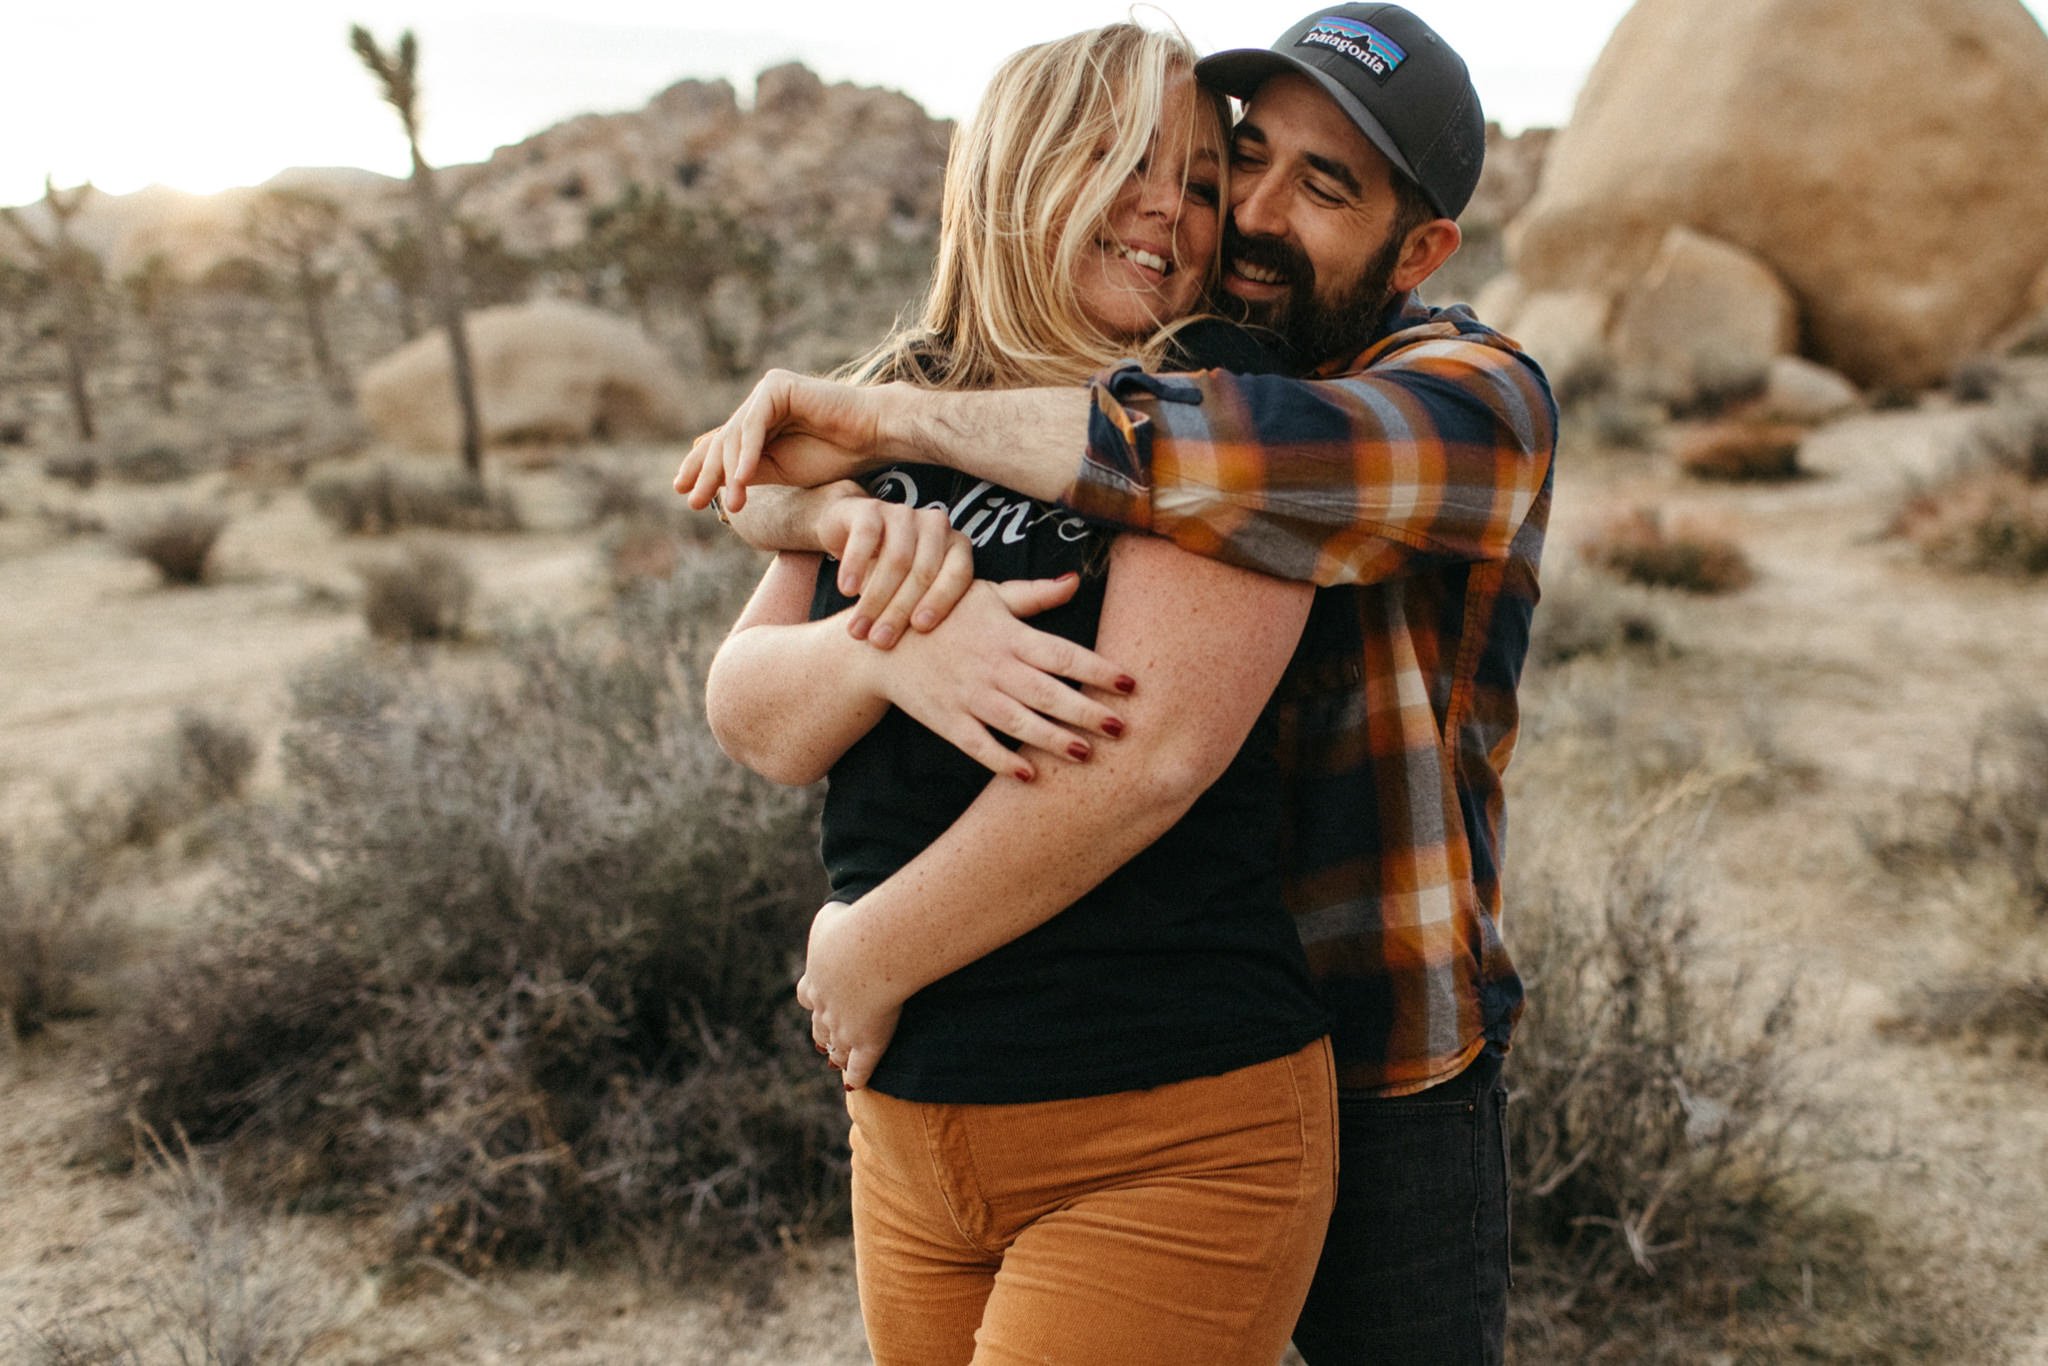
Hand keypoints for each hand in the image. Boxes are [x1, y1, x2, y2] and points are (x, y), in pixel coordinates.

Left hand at [674, 370, 897, 513]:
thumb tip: (711, 482)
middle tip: (693, 503)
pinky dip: (747, 454)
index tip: (683, 494)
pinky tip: (741, 480)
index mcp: (760, 421)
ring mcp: (766, 391)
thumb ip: (748, 470)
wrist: (873, 437)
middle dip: (706, 474)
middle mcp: (759, 402)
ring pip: (734, 435)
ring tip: (730, 505)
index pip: (721, 444)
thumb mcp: (781, 470)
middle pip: (722, 440)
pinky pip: (754, 424)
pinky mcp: (777, 386)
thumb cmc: (835, 455)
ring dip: (728, 472)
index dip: (699, 468)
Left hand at [797, 901, 900, 1091]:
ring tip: (837, 1062)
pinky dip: (856, 1076)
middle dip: (821, 1033)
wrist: (868, 952)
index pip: (807, 995)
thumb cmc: (853, 926)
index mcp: (814, 979)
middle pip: (818, 1026)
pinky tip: (855, 1083)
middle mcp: (824, 1008)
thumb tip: (834, 915)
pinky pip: (859, 1067)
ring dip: (836, 1055)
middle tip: (823, 1041)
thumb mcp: (832, 916)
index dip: (813, 1000)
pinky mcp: (867, 1043)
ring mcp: (844, 1029)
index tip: (816, 1001)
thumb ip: (830, 920)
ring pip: (836, 1049)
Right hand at [818, 496, 975, 647]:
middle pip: (923, 571)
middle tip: (880, 642)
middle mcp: (935, 526)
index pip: (958, 575)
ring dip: (875, 598)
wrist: (851, 532)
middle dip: (899, 611)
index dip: (940, 602)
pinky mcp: (871, 508)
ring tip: (858, 629)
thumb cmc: (893, 576)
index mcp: (957, 547)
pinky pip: (866, 537)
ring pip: (895, 558)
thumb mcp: (915, 594)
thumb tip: (944, 663)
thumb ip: (933, 616)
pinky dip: (856, 566)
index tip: (919, 631)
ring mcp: (904, 514)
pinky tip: (846, 591)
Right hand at [874, 578, 1135, 779]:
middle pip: (1047, 692)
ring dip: (1052, 739)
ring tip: (1085, 754)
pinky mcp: (947, 720)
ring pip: (1017, 722)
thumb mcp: (988, 594)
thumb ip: (1034, 594)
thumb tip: (1075, 580)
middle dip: (1085, 711)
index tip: (1130, 683)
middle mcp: (993, 666)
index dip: (1097, 669)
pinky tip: (1029, 776)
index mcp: (1009, 635)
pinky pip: (978, 745)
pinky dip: (1001, 761)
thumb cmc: (944, 612)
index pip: (1062, 654)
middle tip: (1121, 728)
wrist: (882, 642)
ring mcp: (969, 695)